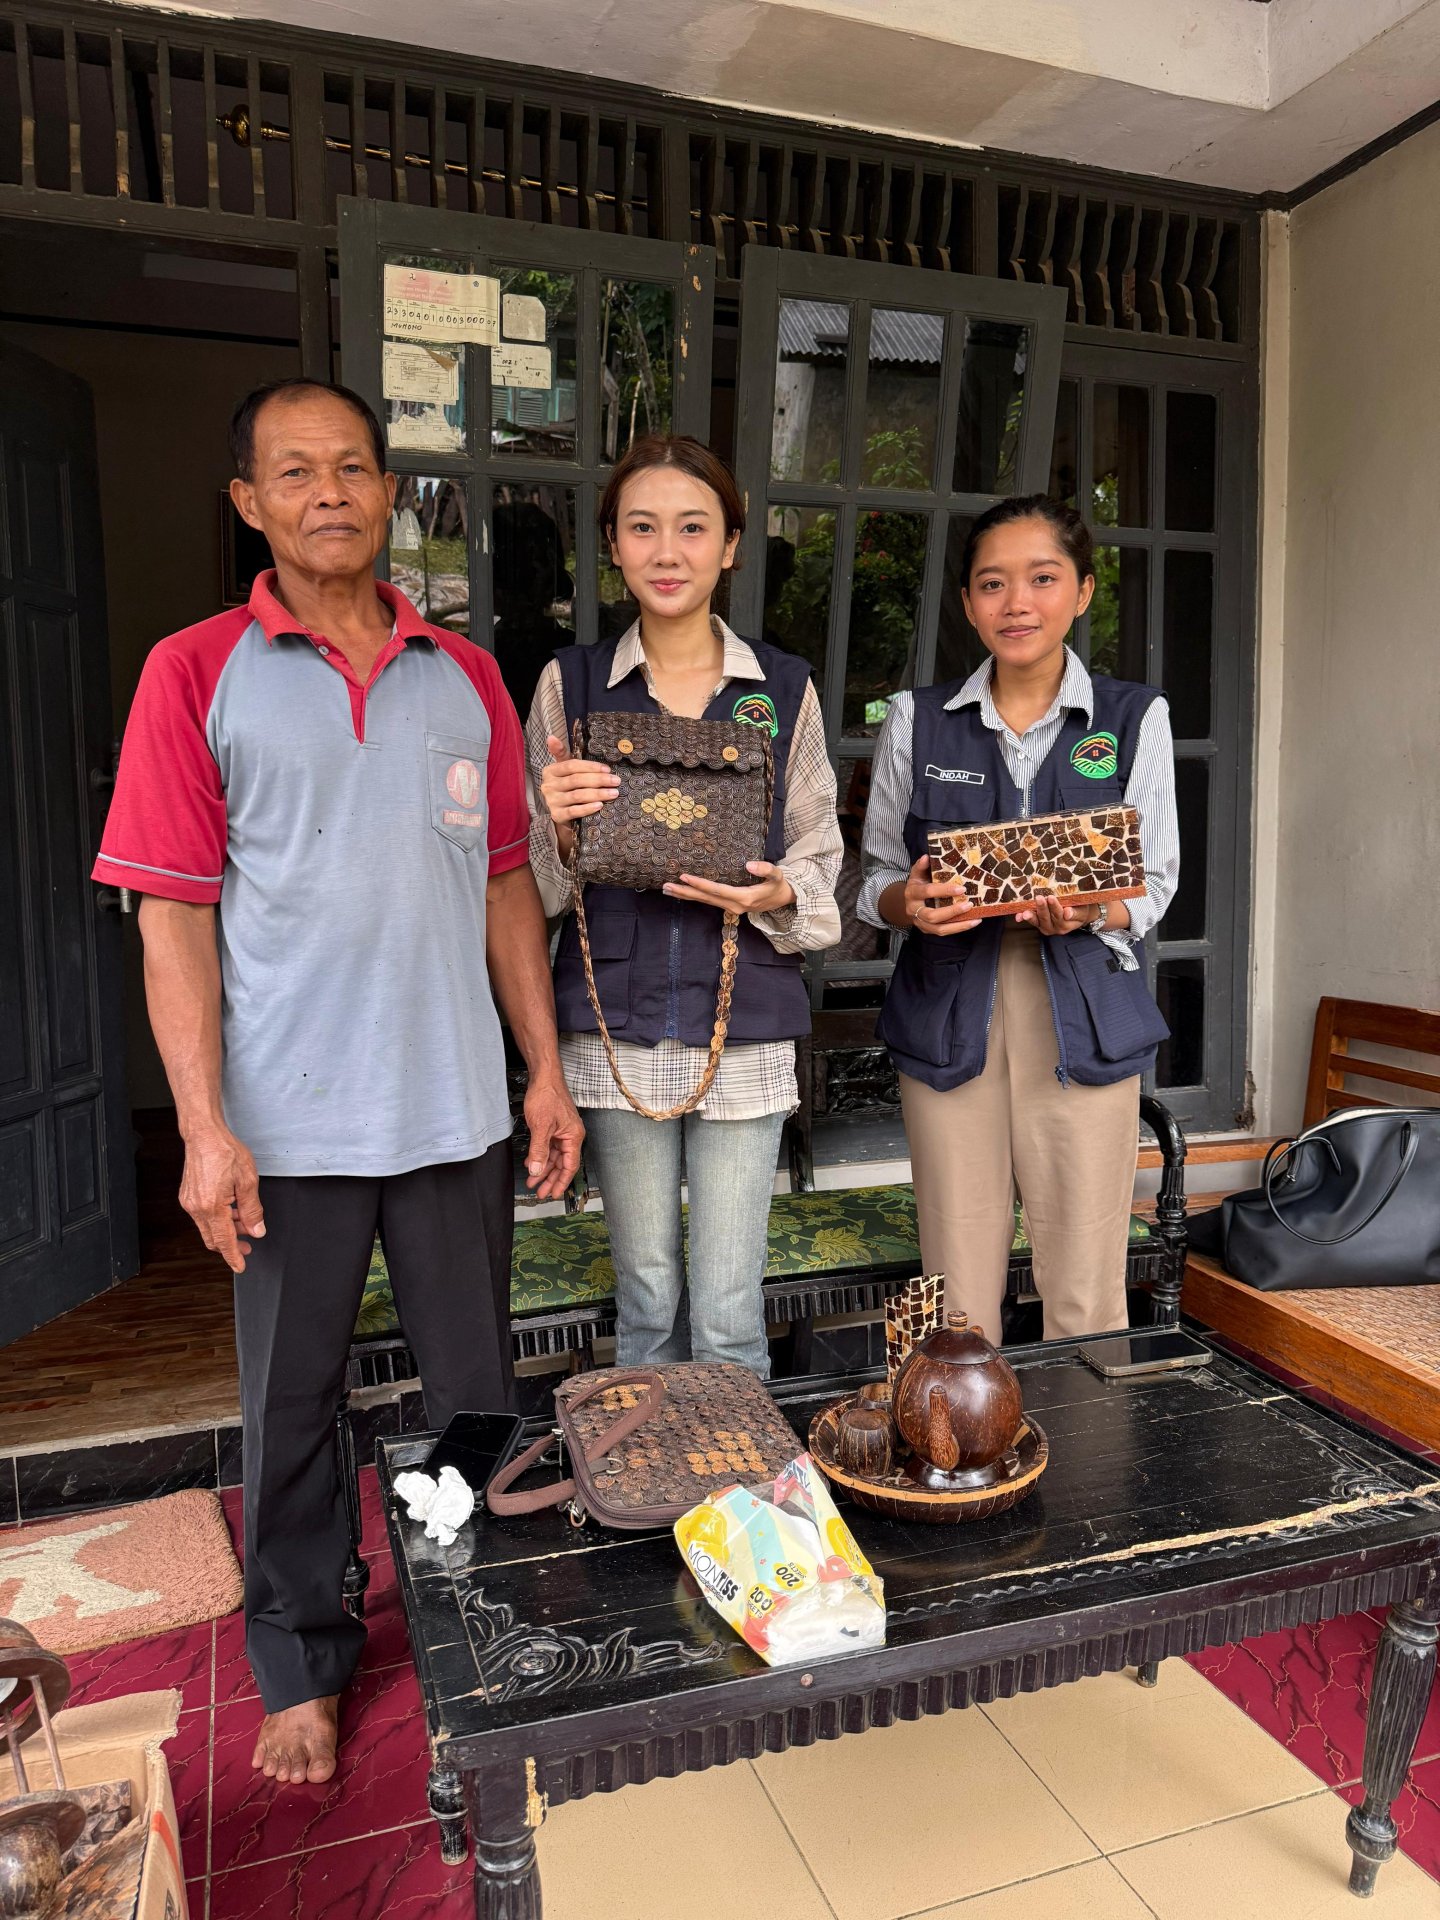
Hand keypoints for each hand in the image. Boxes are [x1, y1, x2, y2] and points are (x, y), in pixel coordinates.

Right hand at [179, 1123, 263, 1272]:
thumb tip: (257, 1230)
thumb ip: (253, 1210)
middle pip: (213, 1238)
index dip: (233, 1256)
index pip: (224, 1240)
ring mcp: (189, 1202)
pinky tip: (232, 1211)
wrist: (204, 1135)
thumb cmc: (224, 1151)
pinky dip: (218, 1219)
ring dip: (226, 1230)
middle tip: (248, 1246)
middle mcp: (196, 1207)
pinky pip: (203, 1217)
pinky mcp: (188, 1196)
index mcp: (212, 1206)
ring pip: (208, 1228)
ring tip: (245, 1224)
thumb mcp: (248, 1181)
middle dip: (231, 1245)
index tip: (240, 1266)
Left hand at [522, 1072, 584, 1200]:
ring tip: (533, 1181)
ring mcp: (561, 1131)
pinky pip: (548, 1147)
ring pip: (553, 1157)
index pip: (569, 1166)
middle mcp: (570, 1135)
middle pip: (562, 1164)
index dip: (561, 1182)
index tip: (554, 1193)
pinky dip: (540, 1156)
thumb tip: (537, 1170)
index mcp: (573, 1136)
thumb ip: (539, 1150)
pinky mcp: (553, 1127)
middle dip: (550, 1179)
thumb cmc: (547, 1095)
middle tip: (541, 1192)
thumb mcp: (541, 1126)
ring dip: (543, 1169)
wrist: (543, 1077)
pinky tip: (532, 1163)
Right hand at [539, 734, 619, 826]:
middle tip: (616, 781)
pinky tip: (600, 805)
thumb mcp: (564, 769)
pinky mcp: (557, 815)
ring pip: (577, 795)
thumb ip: (561, 753)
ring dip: (597, 794)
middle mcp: (548, 785)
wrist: (561, 812)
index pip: (571, 765)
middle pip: (576, 780)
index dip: (591, 767)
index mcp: (550, 771)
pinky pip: (574, 811)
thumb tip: (551, 736)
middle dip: (598, 780)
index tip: (607, 769)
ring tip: (613, 793)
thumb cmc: (567, 786)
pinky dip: (588, 808)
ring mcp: (552, 801)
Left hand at [662, 860, 796, 914]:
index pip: (716, 890)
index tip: (684, 877)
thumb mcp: (777, 875)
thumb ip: (765, 869)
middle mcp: (734, 906)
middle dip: (684, 892)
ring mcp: (730, 908)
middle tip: (665, 886)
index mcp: (744, 898)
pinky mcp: (728, 906)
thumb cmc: (778, 885)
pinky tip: (682, 893)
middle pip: (705, 899)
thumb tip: (749, 864)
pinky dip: (694, 897)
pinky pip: (708, 902)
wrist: (783, 900)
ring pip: (704, 902)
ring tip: (667, 890)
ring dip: (685, 896)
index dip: (700, 884)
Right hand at [903, 854, 980, 936]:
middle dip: (952, 911)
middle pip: (932, 915)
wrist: (907, 902)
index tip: (961, 888)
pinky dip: (958, 928)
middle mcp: (914, 910)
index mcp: (912, 893)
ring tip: (975, 919)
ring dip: (958, 924)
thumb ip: (922, 866)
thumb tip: (927, 857)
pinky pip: (943, 932)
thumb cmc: (918, 885)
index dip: (944, 890)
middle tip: (969, 904)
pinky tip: (972, 922)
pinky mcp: (927, 930)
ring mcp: (920, 923)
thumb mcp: (917, 874)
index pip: (927, 892)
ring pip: (939, 928)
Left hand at [1015, 894, 1102, 935]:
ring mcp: (1045, 927)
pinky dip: (1023, 918)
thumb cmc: (1081, 909)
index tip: (1052, 898)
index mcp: (1065, 924)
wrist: (1078, 914)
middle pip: (1047, 918)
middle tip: (1039, 898)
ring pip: (1037, 921)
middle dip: (1042, 908)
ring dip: (1031, 916)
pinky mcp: (1039, 924)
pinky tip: (1018, 916)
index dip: (1055, 907)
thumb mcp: (1082, 910)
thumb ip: (1076, 913)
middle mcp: (1054, 928)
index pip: (1059, 915)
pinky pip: (1031, 921)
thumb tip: (1067, 913)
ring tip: (1025, 912)